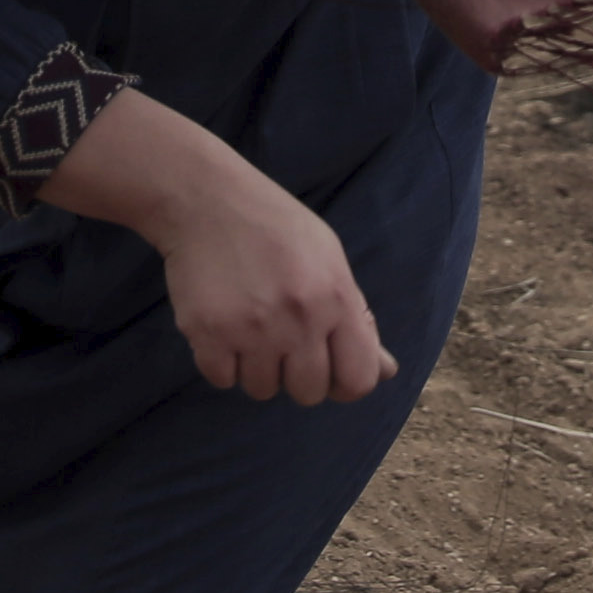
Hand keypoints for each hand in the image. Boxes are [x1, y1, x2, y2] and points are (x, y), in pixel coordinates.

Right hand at [40, 89, 395, 404]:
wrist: (206, 199)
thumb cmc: (275, 228)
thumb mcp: (330, 261)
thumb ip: (358, 318)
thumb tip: (386, 371)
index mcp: (336, 298)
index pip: (358, 380)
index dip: (344, 383)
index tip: (327, 368)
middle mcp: (299, 319)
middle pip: (308, 393)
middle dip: (296, 374)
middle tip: (281, 339)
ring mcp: (251, 329)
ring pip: (261, 389)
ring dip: (255, 367)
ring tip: (248, 326)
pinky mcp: (208, 332)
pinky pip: (221, 379)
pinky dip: (220, 361)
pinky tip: (222, 326)